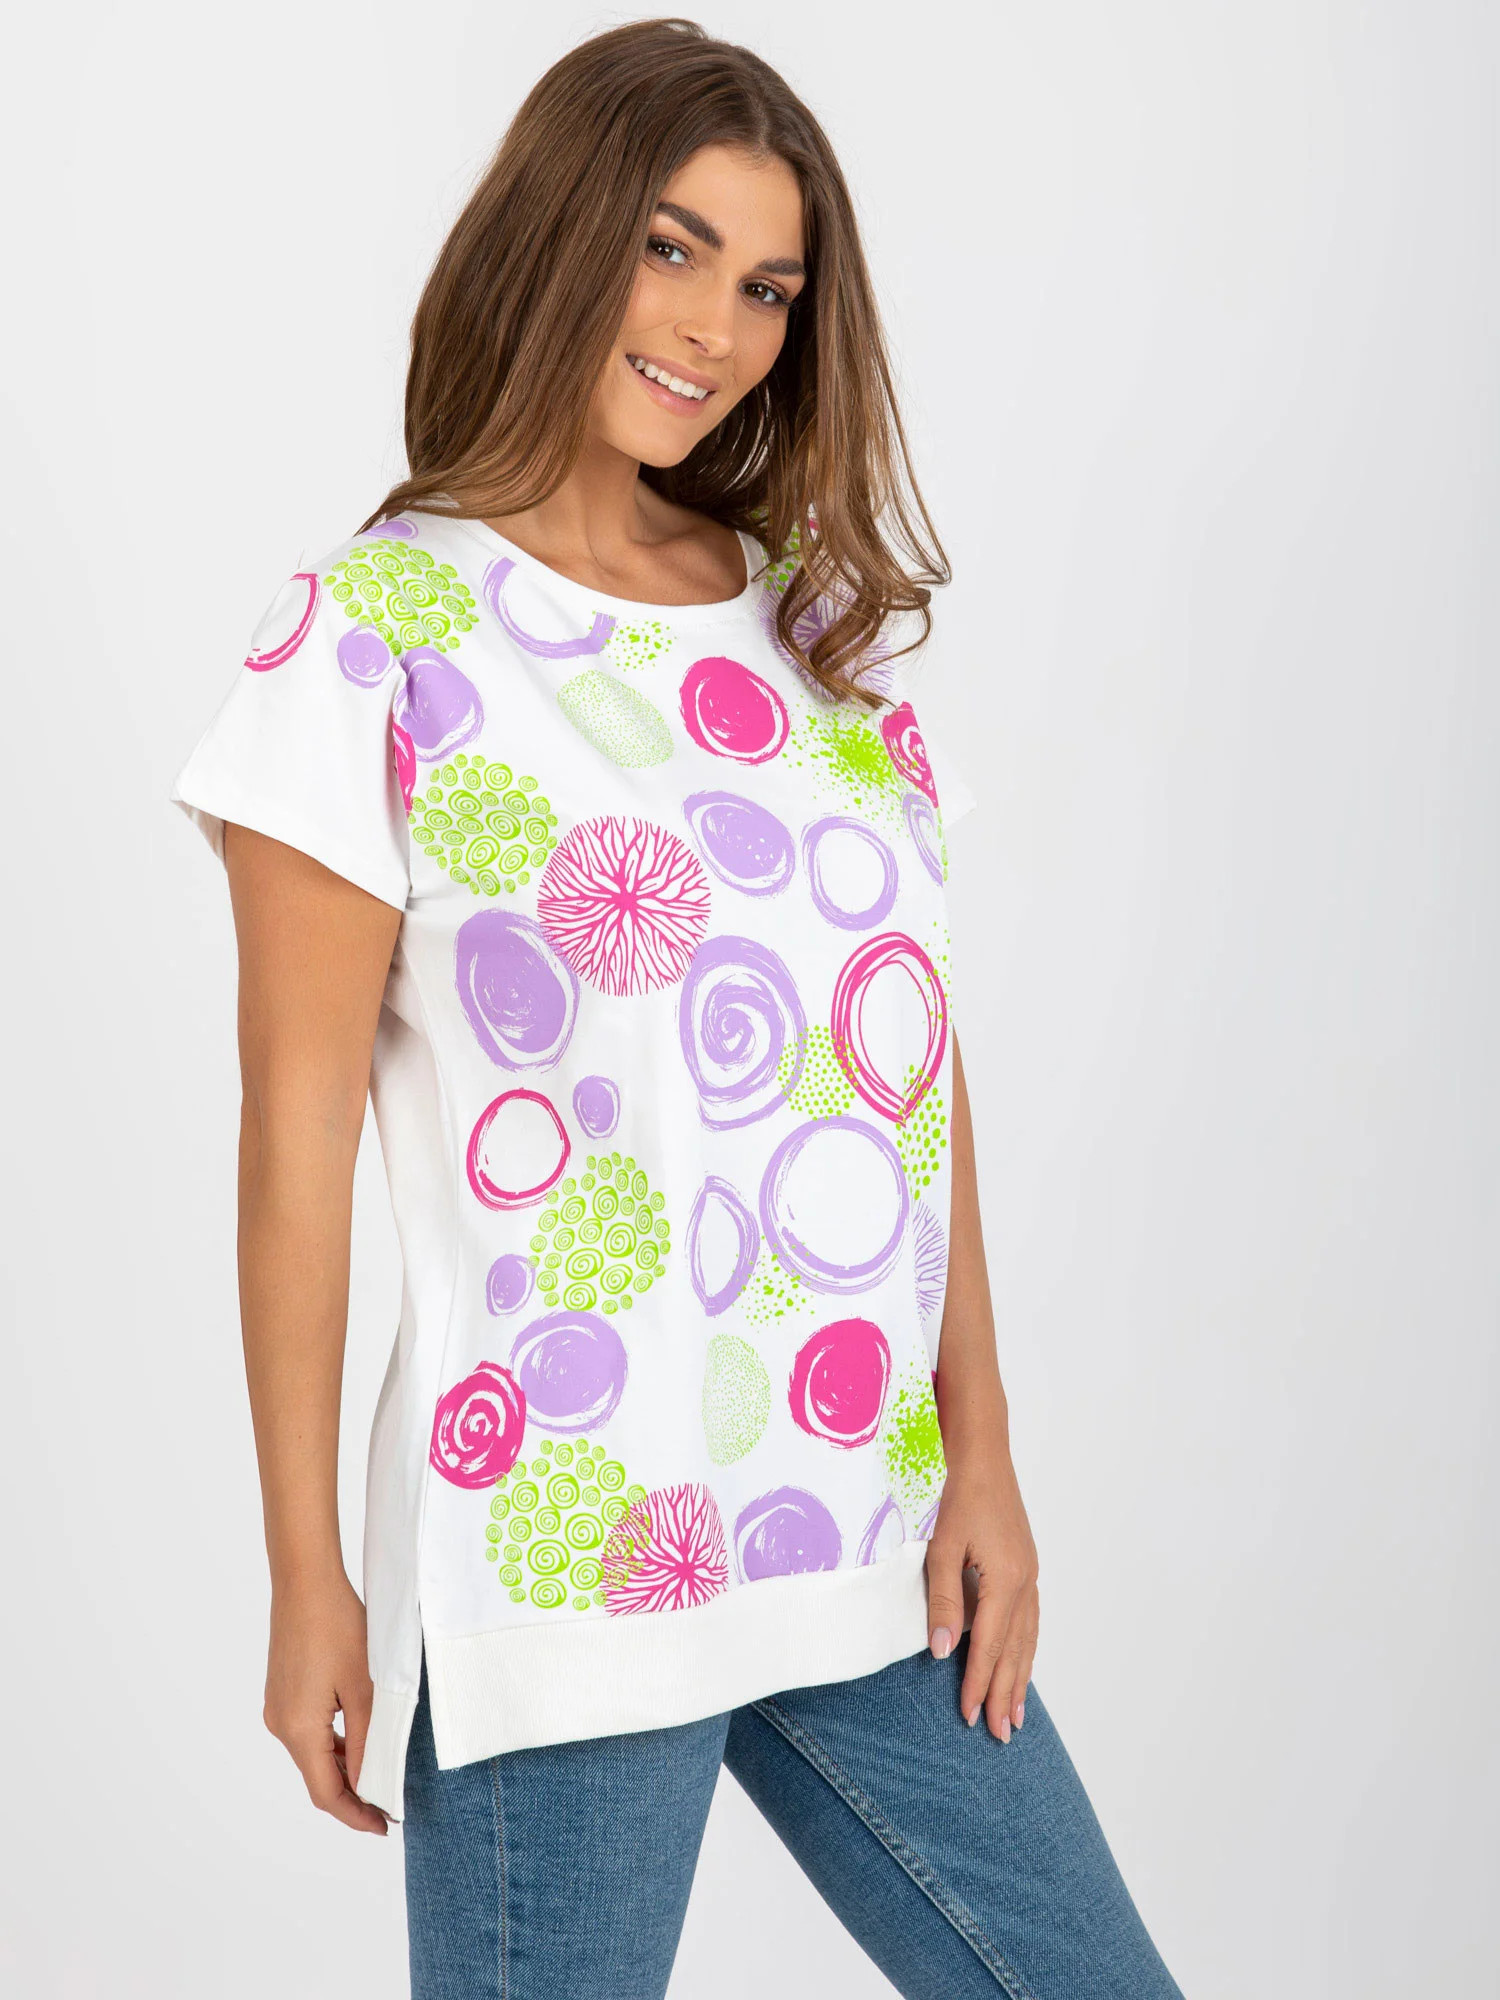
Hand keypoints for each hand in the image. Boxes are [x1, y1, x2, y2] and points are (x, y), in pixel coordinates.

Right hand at [263, 1571, 388, 1833]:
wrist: (305, 1581)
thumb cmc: (338, 1626)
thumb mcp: (365, 1687)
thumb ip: (368, 1739)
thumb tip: (372, 1783)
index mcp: (299, 1730)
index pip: (326, 1793)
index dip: (355, 1814)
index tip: (384, 1827)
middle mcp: (281, 1725)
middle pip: (318, 1777)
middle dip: (352, 1796)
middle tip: (389, 1806)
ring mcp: (278, 1709)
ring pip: (314, 1755)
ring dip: (344, 1769)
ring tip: (380, 1777)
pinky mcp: (282, 1693)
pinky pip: (309, 1733)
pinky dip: (333, 1745)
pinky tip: (358, 1742)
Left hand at [924, 1431, 1039, 1740]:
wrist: (984, 1456)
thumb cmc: (960, 1496)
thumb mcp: (943, 1548)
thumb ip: (943, 1601)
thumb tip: (942, 1652)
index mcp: (1006, 1581)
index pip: (990, 1647)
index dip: (978, 1683)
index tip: (968, 1716)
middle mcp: (1025, 1583)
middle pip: (1015, 1651)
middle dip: (1005, 1693)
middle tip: (999, 1734)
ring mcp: (1030, 1575)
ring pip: (1028, 1639)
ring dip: (1020, 1677)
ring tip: (1015, 1714)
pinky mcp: (1026, 1566)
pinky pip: (1031, 1620)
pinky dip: (1026, 1648)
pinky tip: (1022, 1661)